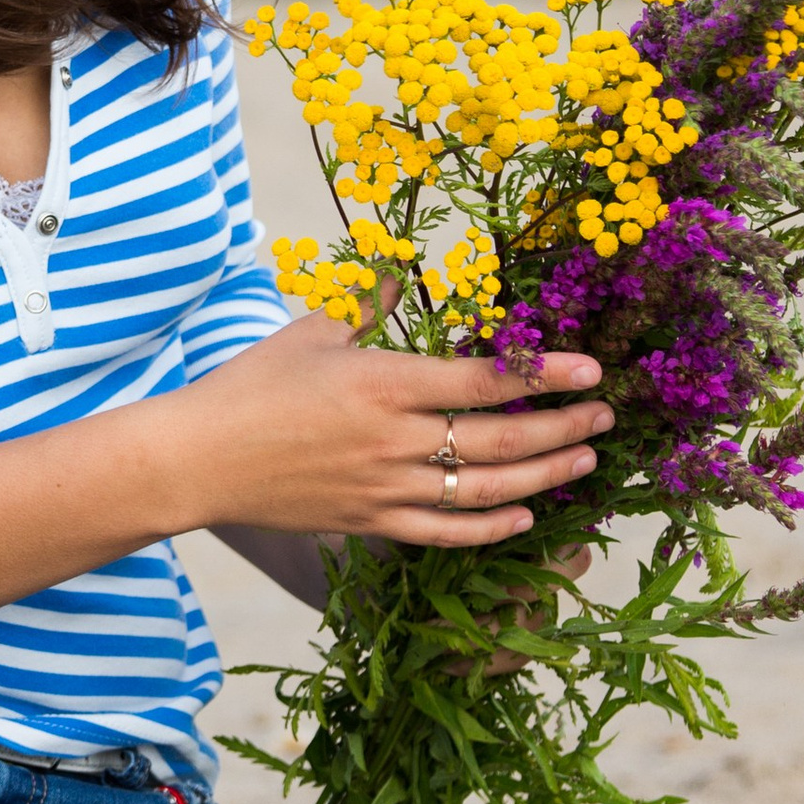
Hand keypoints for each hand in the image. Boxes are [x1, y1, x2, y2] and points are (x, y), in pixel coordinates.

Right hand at [176, 316, 610, 553]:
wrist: (198, 459)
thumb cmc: (250, 385)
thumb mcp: (313, 331)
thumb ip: (368, 306)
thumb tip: (401, 271)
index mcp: (383, 382)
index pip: (483, 380)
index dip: (543, 374)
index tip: (591, 368)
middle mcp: (394, 439)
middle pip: (500, 440)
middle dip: (563, 427)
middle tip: (605, 415)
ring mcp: (385, 488)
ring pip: (486, 490)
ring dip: (545, 476)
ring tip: (586, 459)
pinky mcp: (371, 522)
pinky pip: (447, 532)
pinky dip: (493, 527)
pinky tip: (528, 515)